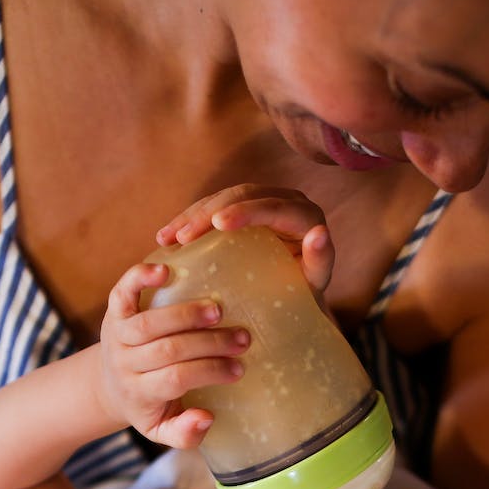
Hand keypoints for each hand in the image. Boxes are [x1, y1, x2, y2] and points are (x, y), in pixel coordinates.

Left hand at [95, 261, 249, 449]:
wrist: (107, 387)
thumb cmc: (148, 407)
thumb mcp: (161, 430)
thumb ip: (184, 434)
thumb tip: (207, 418)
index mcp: (140, 393)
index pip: (176, 379)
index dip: (209, 372)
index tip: (239, 369)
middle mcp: (125, 363)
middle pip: (167, 350)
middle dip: (208, 343)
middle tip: (243, 338)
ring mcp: (117, 336)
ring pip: (148, 323)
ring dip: (185, 314)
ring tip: (218, 311)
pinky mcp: (113, 312)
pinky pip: (122, 292)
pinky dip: (139, 278)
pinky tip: (165, 270)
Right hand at [156, 184, 335, 298]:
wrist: (296, 292)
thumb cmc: (307, 292)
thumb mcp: (315, 281)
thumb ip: (321, 258)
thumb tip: (319, 233)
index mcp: (305, 215)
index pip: (273, 207)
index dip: (245, 211)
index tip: (218, 223)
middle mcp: (284, 199)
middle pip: (242, 196)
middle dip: (209, 213)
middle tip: (183, 237)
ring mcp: (261, 199)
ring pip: (222, 197)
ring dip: (192, 215)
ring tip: (168, 238)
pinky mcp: (242, 206)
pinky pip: (212, 206)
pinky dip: (189, 219)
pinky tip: (167, 236)